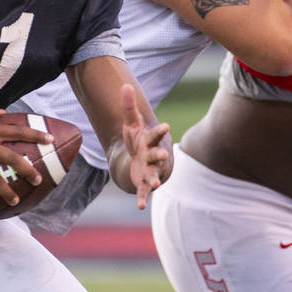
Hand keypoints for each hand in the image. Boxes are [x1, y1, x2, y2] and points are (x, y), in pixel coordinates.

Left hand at [120, 84, 170, 209]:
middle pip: (156, 154)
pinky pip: (142, 191)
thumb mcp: (132, 123)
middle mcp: (152, 156)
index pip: (155, 134)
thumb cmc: (139, 139)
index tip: (166, 125)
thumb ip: (129, 106)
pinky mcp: (143, 182)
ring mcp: (149, 170)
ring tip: (154, 186)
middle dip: (160, 154)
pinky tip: (139, 206)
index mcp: (150, 140)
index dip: (160, 130)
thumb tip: (125, 85)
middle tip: (164, 153)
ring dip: (153, 180)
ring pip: (153, 175)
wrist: (145, 160)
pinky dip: (141, 199)